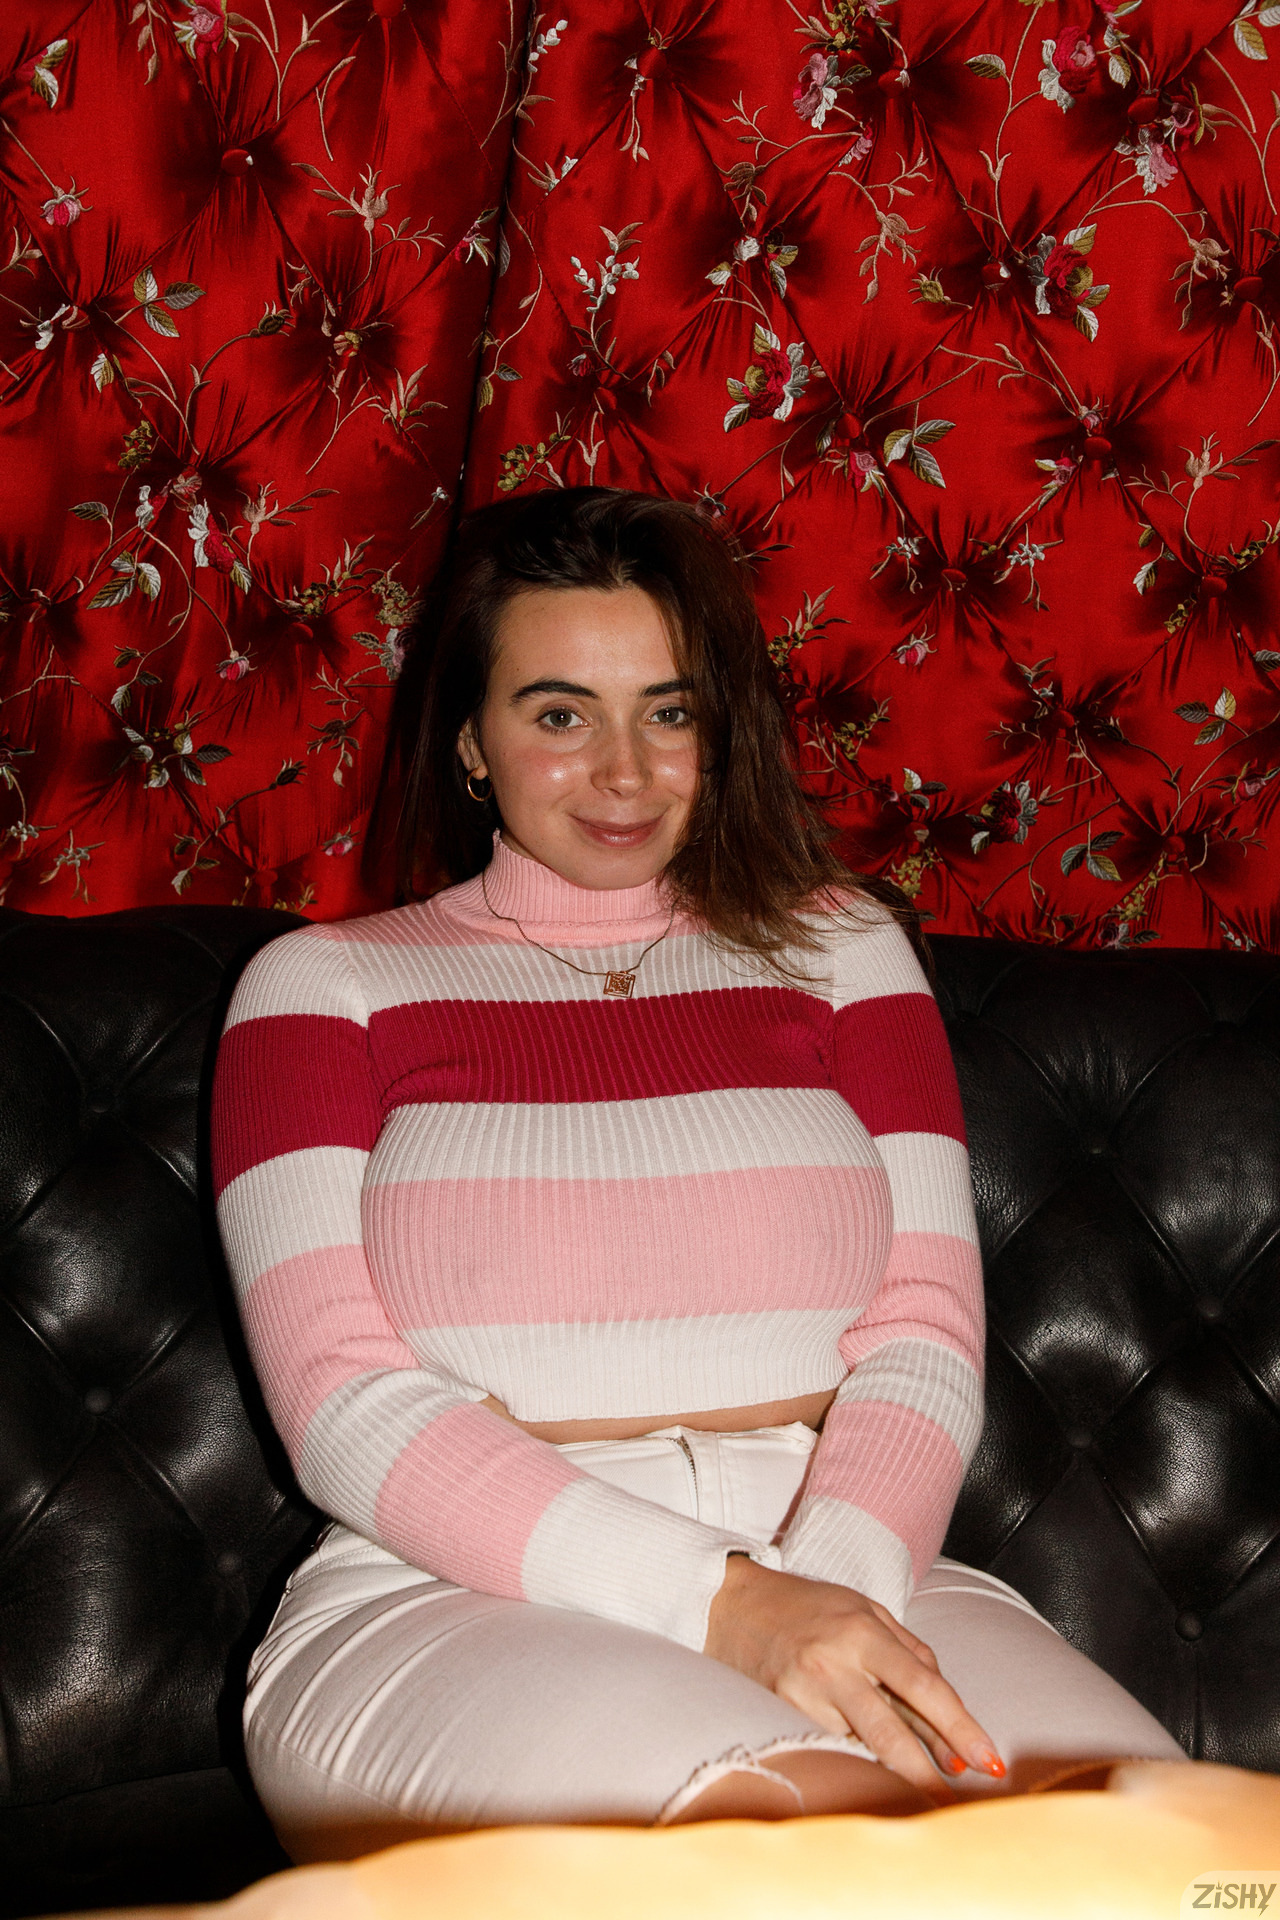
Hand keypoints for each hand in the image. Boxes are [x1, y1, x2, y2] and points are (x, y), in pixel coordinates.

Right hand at [704, 1555, 1004, 1796]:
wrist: (732, 1603)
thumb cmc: (809, 1606)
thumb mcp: (867, 1611)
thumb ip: (912, 1655)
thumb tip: (949, 1717)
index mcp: (862, 1631)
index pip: (923, 1687)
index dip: (961, 1727)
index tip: (987, 1760)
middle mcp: (833, 1664)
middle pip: (892, 1732)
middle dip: (930, 1772)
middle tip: (958, 1802)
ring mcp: (802, 1694)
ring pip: (861, 1746)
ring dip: (895, 1769)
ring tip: (922, 1785)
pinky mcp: (779, 1714)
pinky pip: (831, 1746)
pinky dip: (856, 1758)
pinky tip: (871, 1766)